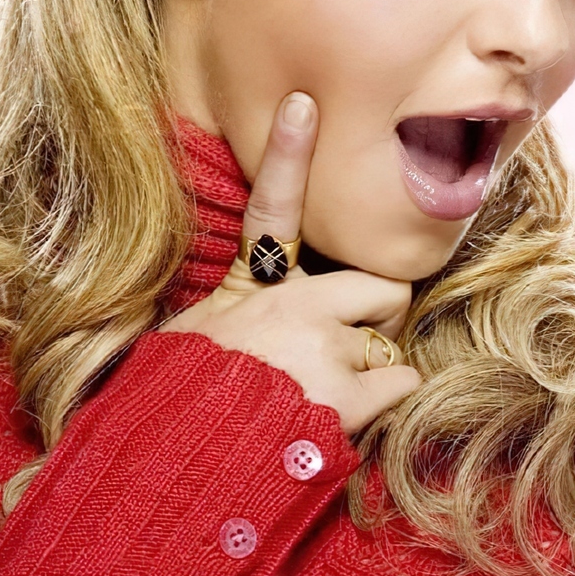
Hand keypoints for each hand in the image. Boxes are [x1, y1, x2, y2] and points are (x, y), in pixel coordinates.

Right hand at [158, 92, 422, 434]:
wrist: (174, 473)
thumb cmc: (175, 414)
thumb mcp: (190, 348)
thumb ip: (232, 322)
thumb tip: (250, 328)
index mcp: (245, 293)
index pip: (270, 210)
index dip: (286, 152)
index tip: (302, 102)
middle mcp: (288, 309)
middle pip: (377, 285)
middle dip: (378, 315)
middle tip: (352, 348)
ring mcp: (319, 349)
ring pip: (389, 342)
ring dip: (372, 371)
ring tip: (325, 401)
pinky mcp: (343, 395)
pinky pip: (400, 381)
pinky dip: (385, 402)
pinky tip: (345, 421)